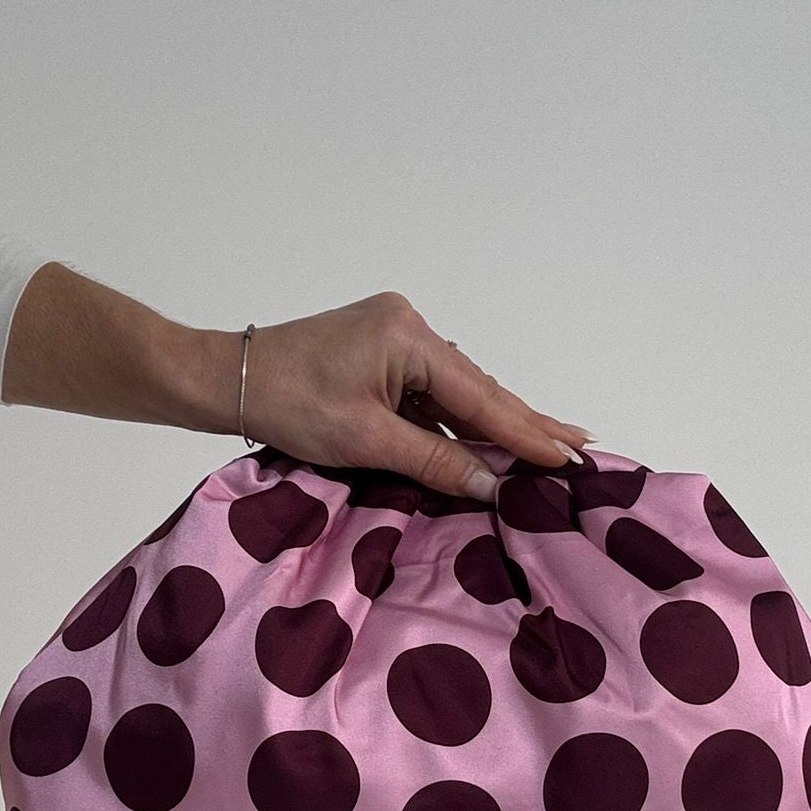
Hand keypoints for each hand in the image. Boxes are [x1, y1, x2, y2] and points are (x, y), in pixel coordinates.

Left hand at [230, 290, 592, 502]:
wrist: (230, 378)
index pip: (481, 395)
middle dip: (525, 423)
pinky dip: (456, 420)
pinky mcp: (379, 353)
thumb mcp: (366, 440)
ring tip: (548, 447)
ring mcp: (395, 337)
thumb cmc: (288, 403)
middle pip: (477, 388)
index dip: (526, 432)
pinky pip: (431, 392)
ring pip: (456, 392)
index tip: (569, 455)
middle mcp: (410, 326)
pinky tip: (486, 441)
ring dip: (493, 425)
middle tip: (580, 445)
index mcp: (409, 336)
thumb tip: (492, 484)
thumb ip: (435, 459)